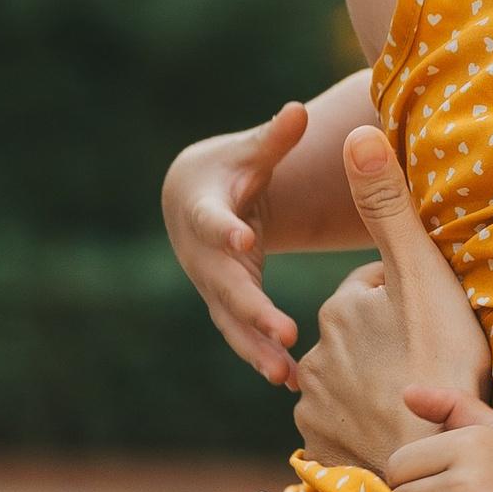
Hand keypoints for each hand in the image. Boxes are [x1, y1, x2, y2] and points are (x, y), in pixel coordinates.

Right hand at [163, 103, 309, 385]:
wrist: (193, 199)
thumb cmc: (230, 169)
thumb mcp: (249, 153)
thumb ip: (274, 138)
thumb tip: (299, 110)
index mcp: (203, 211)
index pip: (212, 222)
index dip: (225, 231)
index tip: (243, 241)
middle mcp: (201, 255)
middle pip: (225, 286)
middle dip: (252, 310)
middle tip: (283, 333)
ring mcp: (210, 284)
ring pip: (231, 322)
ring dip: (256, 349)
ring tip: (285, 376)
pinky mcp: (224, 305)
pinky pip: (241, 335)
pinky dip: (261, 356)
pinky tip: (291, 381)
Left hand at [293, 127, 490, 470]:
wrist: (430, 456)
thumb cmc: (438, 362)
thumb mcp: (422, 275)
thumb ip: (387, 206)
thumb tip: (358, 133)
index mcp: (341, 308)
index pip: (376, 290)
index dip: (410, 300)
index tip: (436, 321)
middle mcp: (315, 353)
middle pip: (362, 336)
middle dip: (390, 343)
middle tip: (432, 362)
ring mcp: (315, 404)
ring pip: (352, 381)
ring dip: (377, 386)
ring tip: (416, 399)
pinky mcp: (320, 446)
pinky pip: (344, 426)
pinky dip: (365, 426)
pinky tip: (395, 429)